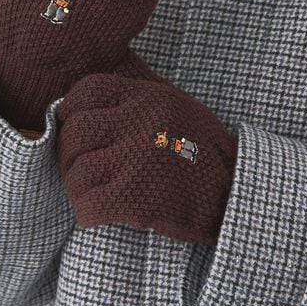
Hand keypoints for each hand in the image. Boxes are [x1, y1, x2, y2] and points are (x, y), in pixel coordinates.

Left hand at [57, 74, 237, 245]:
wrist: (237, 194)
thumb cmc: (201, 153)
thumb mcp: (174, 109)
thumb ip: (135, 104)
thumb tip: (82, 110)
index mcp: (149, 97)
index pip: (87, 91)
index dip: (70, 111)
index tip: (71, 127)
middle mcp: (142, 121)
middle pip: (76, 132)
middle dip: (69, 155)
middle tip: (80, 169)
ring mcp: (138, 157)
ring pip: (77, 171)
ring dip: (76, 188)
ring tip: (90, 194)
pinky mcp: (137, 194)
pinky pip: (89, 204)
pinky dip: (87, 212)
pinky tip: (97, 213)